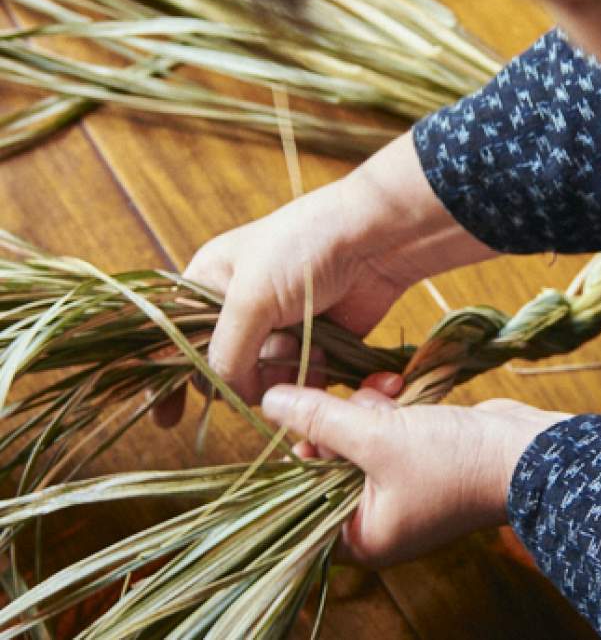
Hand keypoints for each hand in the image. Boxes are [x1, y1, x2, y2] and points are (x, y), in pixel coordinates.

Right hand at [153, 133, 498, 425]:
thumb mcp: (250, 296)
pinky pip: (300, 378)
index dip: (166, 378)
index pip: (172, 338)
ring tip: (301, 343)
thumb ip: (226, 351)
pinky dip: (309, 372)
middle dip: (241, 372)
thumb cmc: (304, 248)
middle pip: (221, 367)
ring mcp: (278, 326)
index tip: (166, 420)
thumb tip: (224, 394)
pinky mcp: (314, 341)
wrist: (375, 239)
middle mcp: (239, 307)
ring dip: (280, 371)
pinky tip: (322, 349)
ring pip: (262, 379)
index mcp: (208, 282)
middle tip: (267, 353)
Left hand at [262, 384, 570, 566]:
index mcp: (362, 536)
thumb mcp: (377, 437)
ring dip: (366, 407)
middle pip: (329, 463)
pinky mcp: (420, 457)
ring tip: (387, 389)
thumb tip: (268, 401)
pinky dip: (389, 406)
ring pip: (358, 438)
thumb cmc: (453, 463)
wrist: (529, 454)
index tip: (299, 413)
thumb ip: (320, 418)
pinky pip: (385, 429)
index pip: (304, 498)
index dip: (300, 453)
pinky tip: (399, 385)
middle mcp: (377, 517)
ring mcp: (400, 486)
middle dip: (339, 421)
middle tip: (350, 397)